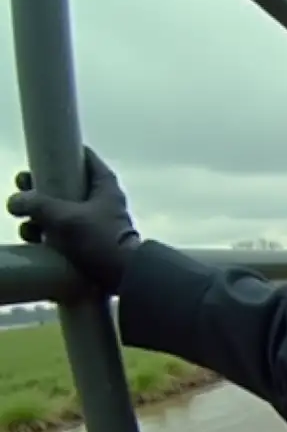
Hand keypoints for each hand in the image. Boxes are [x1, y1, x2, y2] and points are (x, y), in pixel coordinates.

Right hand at [6, 146, 141, 291]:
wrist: (126, 278)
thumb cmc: (101, 241)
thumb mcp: (65, 217)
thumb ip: (38, 205)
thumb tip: (15, 201)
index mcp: (104, 186)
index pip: (83, 157)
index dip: (61, 152)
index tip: (40, 155)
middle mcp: (101, 201)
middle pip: (65, 185)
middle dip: (40, 188)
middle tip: (22, 189)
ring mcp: (95, 223)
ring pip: (61, 211)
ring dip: (39, 216)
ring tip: (28, 227)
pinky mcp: (89, 244)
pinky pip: (63, 233)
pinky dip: (48, 235)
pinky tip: (35, 243)